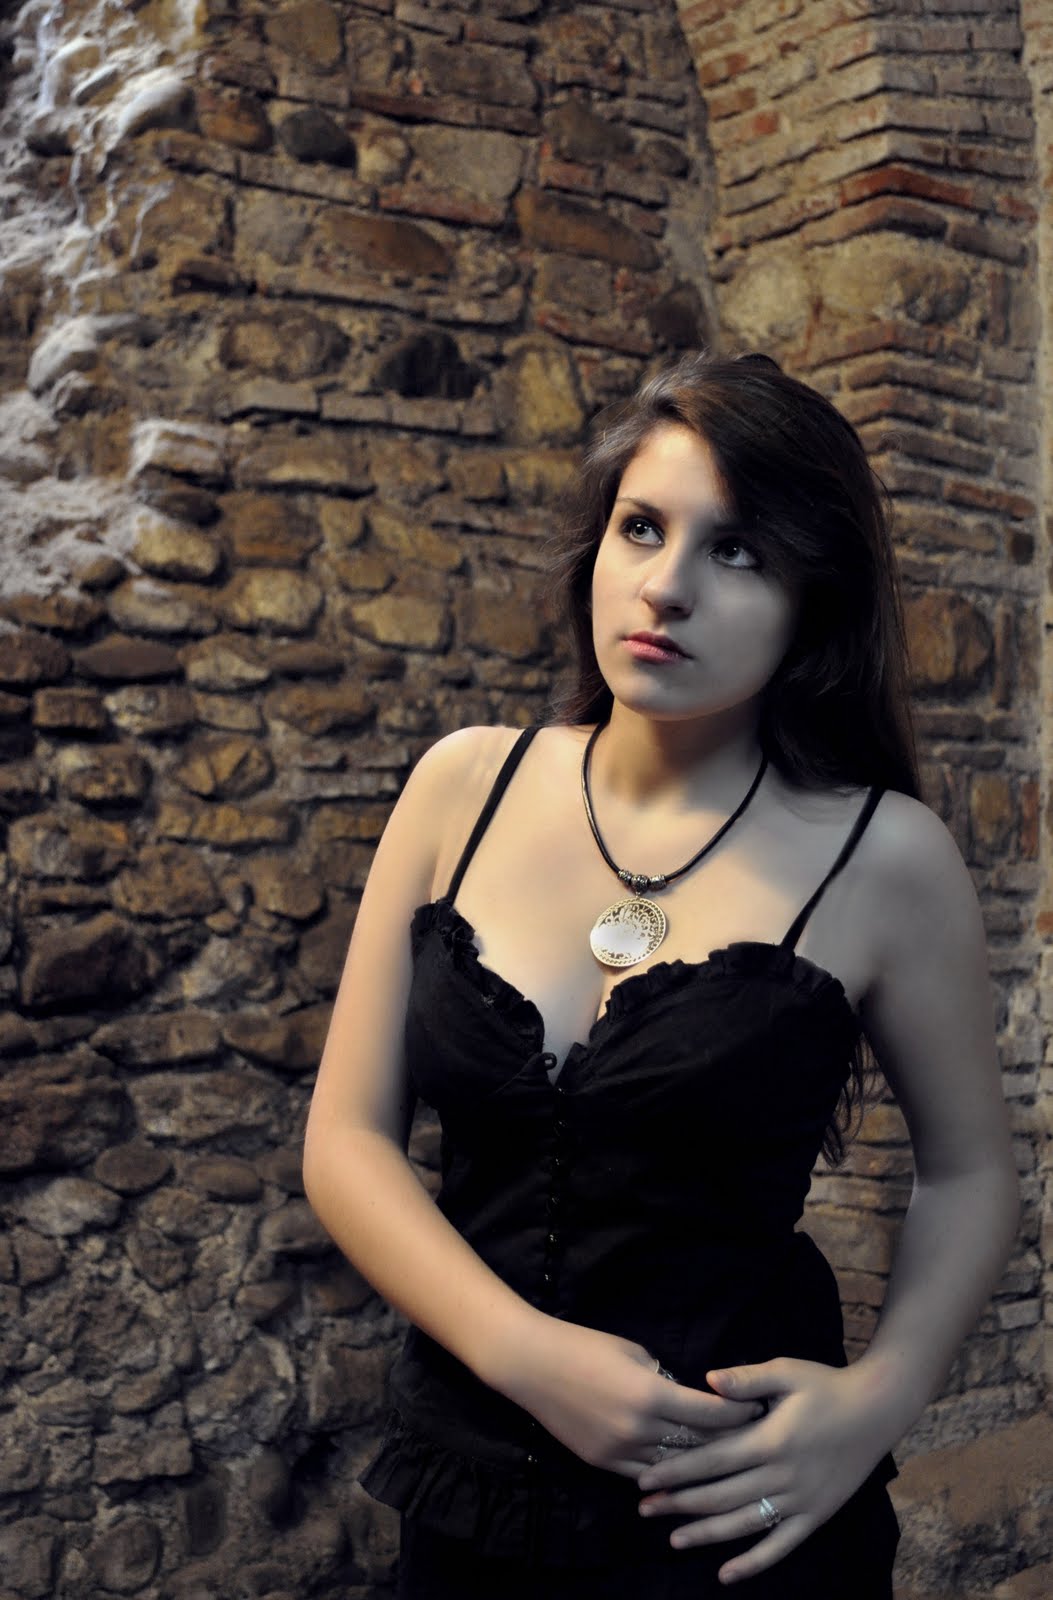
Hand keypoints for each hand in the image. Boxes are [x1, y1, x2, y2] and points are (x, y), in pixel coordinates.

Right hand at [498, 1317, 764, 1478]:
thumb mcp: (632, 1351)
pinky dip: (665, 1472)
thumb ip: (663, 1377)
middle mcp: (639, 1429)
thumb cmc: (583, 1345)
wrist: (531, 1364)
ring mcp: (619, 1451)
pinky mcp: (602, 1463)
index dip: (738, 1414)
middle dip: (727, 1442)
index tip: (759, 1410)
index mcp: (651, 1394)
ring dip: (699, 1464)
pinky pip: (644, 1474)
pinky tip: (683, 1474)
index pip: (710, 1413)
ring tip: (725, 1462)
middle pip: (698, 1445)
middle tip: (754, 1439)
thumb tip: (687, 1393)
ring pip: (673, 1467)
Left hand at [635, 1357, 895, 1582]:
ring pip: (745, 1525)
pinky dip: (753, 1563)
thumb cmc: (826, 1385)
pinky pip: (781, 1545)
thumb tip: (706, 1380)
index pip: (712, 1461)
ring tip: (673, 1539)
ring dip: (706, 1535)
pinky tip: (726, 1575)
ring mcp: (801, 1501)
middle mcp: (783, 1476)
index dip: (677, 1472)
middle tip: (645, 1509)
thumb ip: (745, 1380)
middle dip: (680, 1504)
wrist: (878, 1409)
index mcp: (770, 1440)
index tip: (646, 1480)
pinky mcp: (817, 1515)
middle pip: (721, 1496)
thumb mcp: (786, 1371)